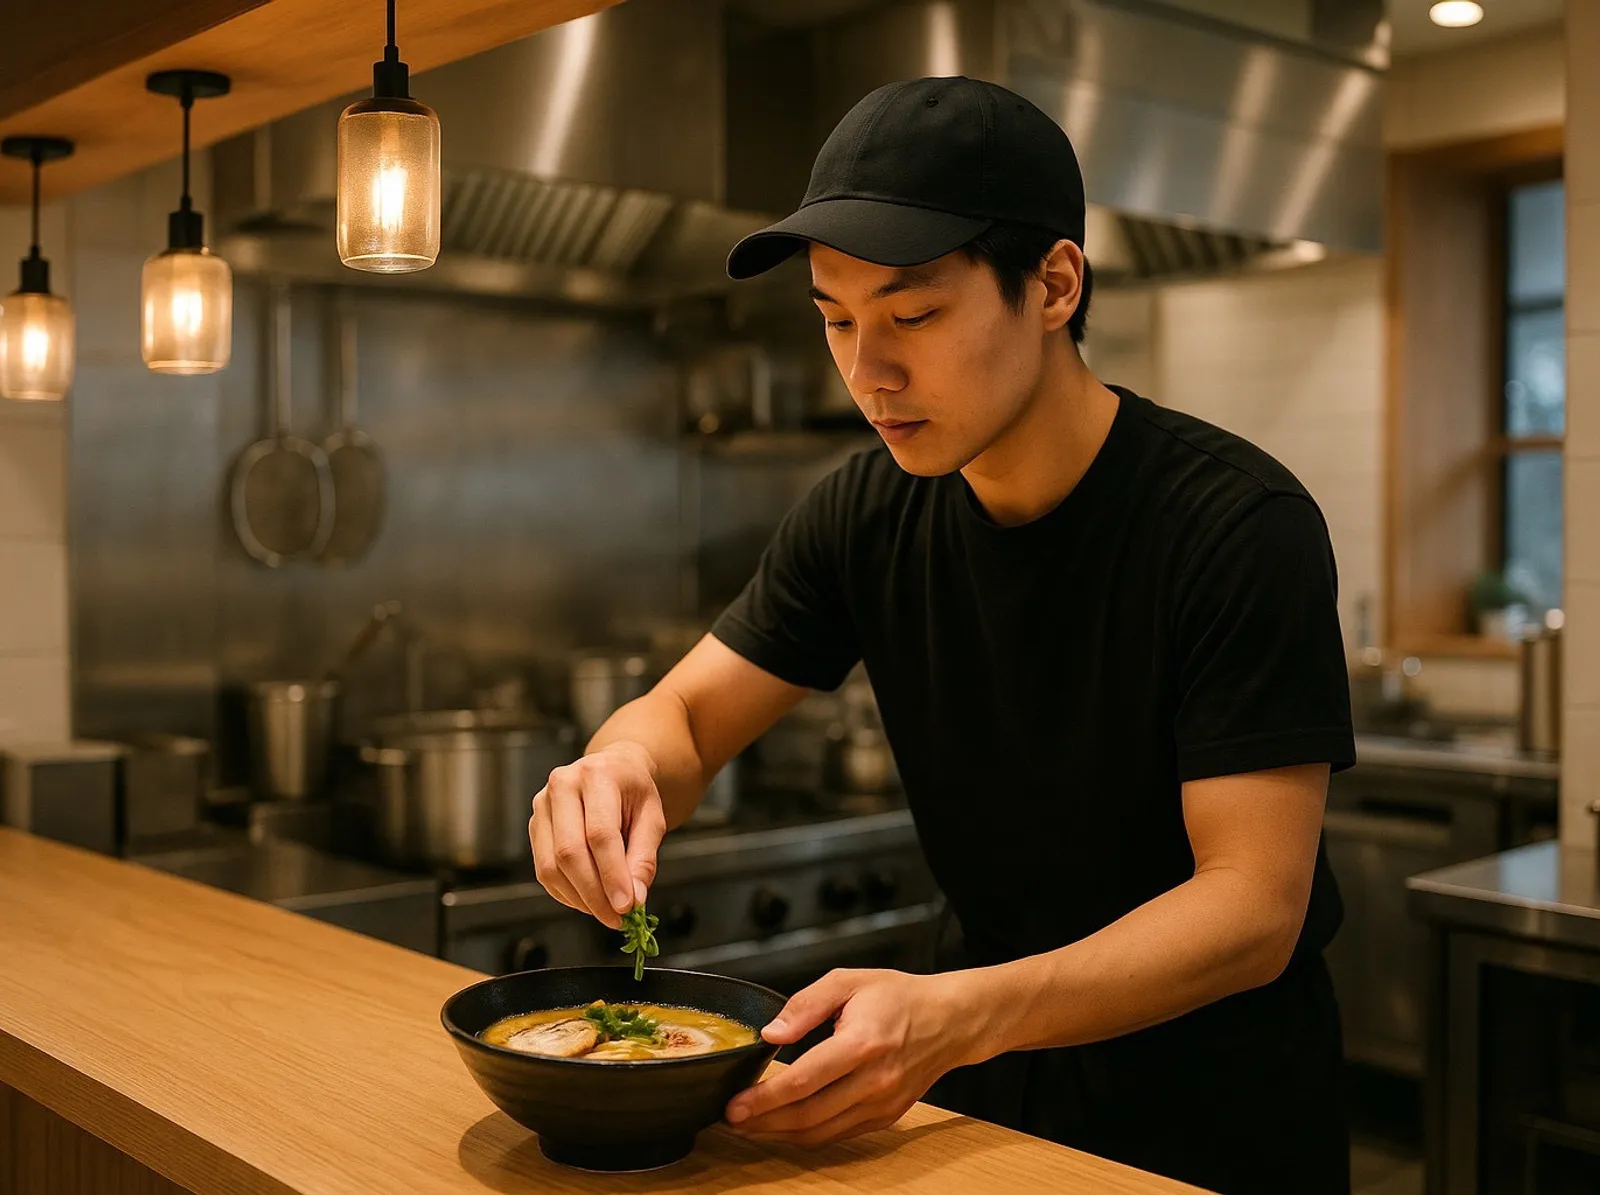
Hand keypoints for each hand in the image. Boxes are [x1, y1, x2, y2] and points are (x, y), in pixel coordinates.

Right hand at [529, 742, 666, 930]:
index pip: (600, 833)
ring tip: (605, 911)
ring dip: (579, 898)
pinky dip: (566, 893)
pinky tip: (588, 899)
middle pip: (569, 852)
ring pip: (551, 866)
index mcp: (597, 775)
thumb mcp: (652, 818)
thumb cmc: (634, 791)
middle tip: (616, 918)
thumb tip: (633, 898)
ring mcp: (542, 805)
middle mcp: (562, 786)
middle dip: (593, 893)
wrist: (613, 769)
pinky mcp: (535, 826)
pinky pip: (543, 870)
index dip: (612, 874)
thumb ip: (644, 858)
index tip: (626, 906)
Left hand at [724, 968, 984, 1145]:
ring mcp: (883, 1104)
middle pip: (808, 1115)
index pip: (805, 1079)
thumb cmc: (899, 996)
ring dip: (781, 1134)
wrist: (950, 1020)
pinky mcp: (886, 1117)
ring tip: (749, 1125)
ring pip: (821, 1133)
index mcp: (863, 1042)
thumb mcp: (849, 980)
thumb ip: (805, 1004)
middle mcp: (875, 1080)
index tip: (734, 1104)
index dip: (765, 1097)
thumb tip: (771, 1034)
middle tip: (730, 1119)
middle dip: (763, 1122)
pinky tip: (785, 1125)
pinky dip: (808, 1135)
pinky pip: (839, 1135)